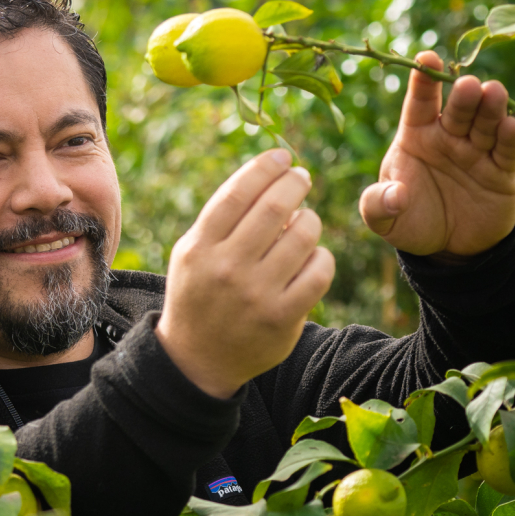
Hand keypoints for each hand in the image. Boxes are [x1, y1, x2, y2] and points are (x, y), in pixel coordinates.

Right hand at [157, 149, 335, 397]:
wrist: (197, 359)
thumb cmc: (201, 293)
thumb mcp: (193, 253)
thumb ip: (224, 218)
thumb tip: (273, 179)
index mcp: (200, 247)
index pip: (237, 192)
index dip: (265, 167)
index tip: (281, 156)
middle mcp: (226, 269)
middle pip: (274, 208)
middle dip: (294, 183)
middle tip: (301, 177)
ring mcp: (256, 295)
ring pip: (303, 236)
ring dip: (310, 220)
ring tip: (305, 222)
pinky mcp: (282, 319)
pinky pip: (319, 272)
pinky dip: (321, 257)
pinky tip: (313, 257)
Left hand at [359, 50, 514, 258]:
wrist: (448, 251)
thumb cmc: (411, 222)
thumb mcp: (384, 220)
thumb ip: (377, 206)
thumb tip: (394, 196)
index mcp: (416, 136)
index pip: (419, 103)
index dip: (423, 81)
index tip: (426, 58)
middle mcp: (448, 137)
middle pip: (457, 109)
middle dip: (463, 95)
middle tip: (468, 85)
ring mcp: (477, 151)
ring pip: (485, 123)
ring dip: (490, 107)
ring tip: (493, 92)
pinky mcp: (503, 171)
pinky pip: (506, 151)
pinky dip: (509, 138)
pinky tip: (510, 126)